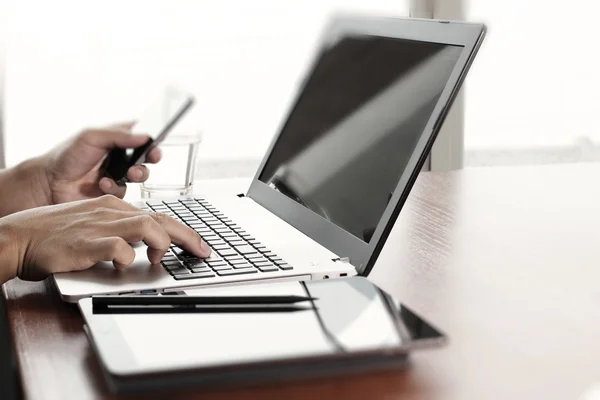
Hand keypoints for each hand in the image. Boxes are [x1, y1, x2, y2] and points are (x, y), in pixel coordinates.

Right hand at [0, 195, 209, 280]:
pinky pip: (117, 246)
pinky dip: (128, 257)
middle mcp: (110, 211)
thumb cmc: (53, 235)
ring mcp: (98, 225)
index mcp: (112, 205)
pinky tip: (126, 265)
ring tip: (158, 259)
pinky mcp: (85, 243)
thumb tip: (141, 249)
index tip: (197, 244)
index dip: (181, 230)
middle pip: (160, 217)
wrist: (17, 236)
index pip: (157, 214)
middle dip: (187, 236)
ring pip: (146, 225)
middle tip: (203, 252)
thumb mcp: (91, 225)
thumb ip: (117, 232)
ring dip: (160, 243)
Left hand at [39, 122, 161, 204]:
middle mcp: (119, 156)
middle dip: (152, 156)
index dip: (151, 138)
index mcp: (115, 139)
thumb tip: (144, 136)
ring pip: (140, 175)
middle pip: (146, 156)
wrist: (49, 184)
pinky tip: (103, 184)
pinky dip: (115, 187)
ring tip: (130, 172)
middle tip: (152, 157)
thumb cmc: (66, 156)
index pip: (140, 134)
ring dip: (139, 173)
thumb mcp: (91, 137)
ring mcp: (117, 175)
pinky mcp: (113, 193)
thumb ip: (119, 135)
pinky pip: (125, 191)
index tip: (156, 140)